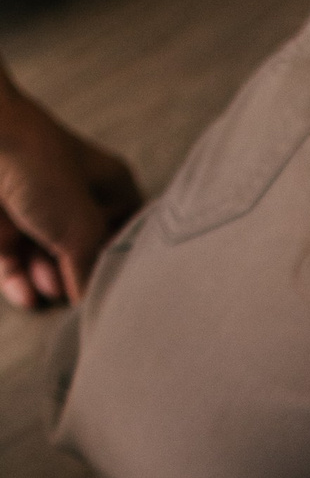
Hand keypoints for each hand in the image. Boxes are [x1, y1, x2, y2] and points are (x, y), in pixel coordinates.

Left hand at [0, 66, 141, 308]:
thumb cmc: (41, 170)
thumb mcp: (83, 229)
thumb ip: (91, 274)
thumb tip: (91, 307)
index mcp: (109, 188)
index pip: (129, 235)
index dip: (123, 264)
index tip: (119, 291)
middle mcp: (74, 201)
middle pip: (86, 257)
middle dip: (79, 278)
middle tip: (74, 290)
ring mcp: (35, 214)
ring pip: (49, 265)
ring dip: (48, 283)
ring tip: (46, 286)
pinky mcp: (2, 228)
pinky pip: (16, 266)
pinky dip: (20, 283)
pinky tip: (27, 295)